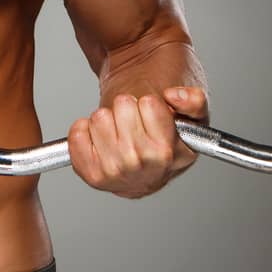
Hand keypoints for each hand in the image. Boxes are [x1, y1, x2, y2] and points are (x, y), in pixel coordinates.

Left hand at [68, 86, 210, 199]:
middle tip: (133, 123)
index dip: (149, 103)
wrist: (143, 162)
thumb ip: (194, 101)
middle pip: (122, 105)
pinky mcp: (92, 175)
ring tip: (119, 132)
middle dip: (127, 108)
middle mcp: (147, 167)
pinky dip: (84, 130)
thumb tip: (174, 96)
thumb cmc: (162, 135)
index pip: (149, 103)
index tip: (152, 115)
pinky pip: (77, 133)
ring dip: (107, 119)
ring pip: (99, 117)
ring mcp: (117, 173)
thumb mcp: (191, 115)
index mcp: (173, 153)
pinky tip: (100, 140)